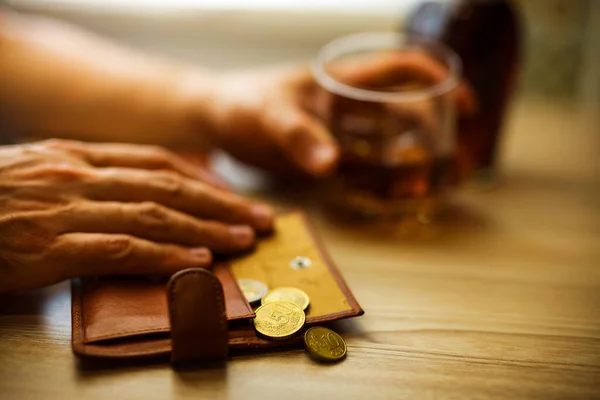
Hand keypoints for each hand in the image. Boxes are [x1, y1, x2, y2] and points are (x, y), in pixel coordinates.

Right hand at [0, 140, 273, 291]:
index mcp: (76, 156)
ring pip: (155, 215)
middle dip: (222, 203)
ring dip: (206, 228)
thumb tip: (137, 196)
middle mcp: (78, 175)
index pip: (158, 163)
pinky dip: (164, 256)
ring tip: (244, 240)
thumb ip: (88, 179)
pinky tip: (197, 263)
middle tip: (259, 217)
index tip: (235, 195)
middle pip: (169, 187)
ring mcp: (65, 209)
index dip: (205, 179)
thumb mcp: (38, 174)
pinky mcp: (49, 247)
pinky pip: (121, 250)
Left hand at [186, 52, 475, 176]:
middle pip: (407, 114)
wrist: (215, 120)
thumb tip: (331, 164)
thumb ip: (297, 135)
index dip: (440, 81)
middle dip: (435, 136)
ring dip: (414, 164)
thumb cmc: (240, 103)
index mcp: (343, 82)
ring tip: (432, 189)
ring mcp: (341, 132)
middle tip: (457, 168)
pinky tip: (398, 198)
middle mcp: (349, 106)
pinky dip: (385, 181)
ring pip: (390, 144)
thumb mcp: (267, 115)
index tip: (464, 108)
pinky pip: (366, 168)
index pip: (402, 68)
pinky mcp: (328, 156)